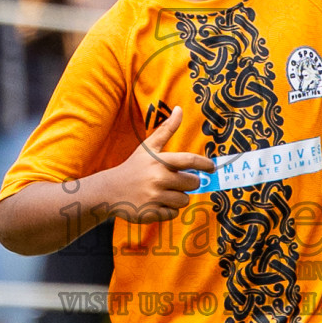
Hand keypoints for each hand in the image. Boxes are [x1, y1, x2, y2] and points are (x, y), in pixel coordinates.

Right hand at [105, 106, 213, 223]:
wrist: (109, 190)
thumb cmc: (133, 167)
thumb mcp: (148, 147)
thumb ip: (166, 129)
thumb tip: (179, 109)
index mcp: (159, 161)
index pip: (190, 161)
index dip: (205, 164)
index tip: (212, 167)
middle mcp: (158, 178)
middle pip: (192, 183)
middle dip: (189, 183)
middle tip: (176, 181)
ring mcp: (154, 197)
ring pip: (184, 200)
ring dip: (178, 197)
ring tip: (162, 192)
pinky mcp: (151, 213)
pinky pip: (174, 213)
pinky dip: (168, 209)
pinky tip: (155, 202)